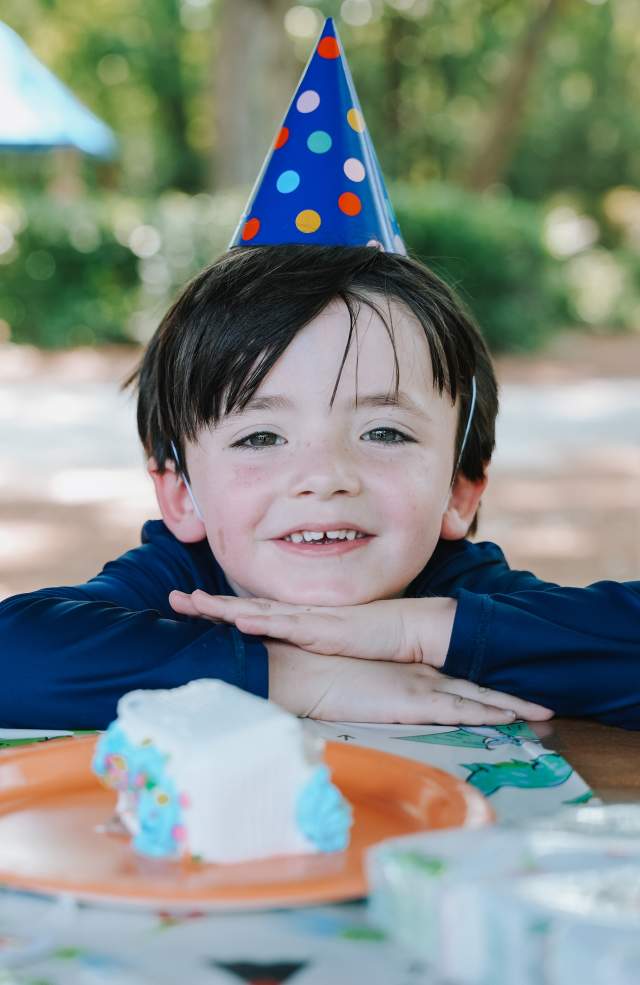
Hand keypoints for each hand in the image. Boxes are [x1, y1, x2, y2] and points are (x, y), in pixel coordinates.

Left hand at [169, 591, 453, 667]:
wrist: (408, 629)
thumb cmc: (374, 638)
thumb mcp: (334, 644)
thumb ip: (311, 644)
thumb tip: (292, 651)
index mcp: (298, 620)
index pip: (253, 612)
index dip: (222, 609)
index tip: (192, 606)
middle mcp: (298, 615)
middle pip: (246, 606)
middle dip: (210, 604)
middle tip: (175, 599)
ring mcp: (308, 619)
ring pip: (258, 610)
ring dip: (225, 607)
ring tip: (194, 603)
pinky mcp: (323, 629)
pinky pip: (286, 624)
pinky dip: (261, 620)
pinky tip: (239, 618)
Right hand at [266, 641, 552, 723]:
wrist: (298, 666)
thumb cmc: (315, 672)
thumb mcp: (350, 680)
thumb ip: (369, 685)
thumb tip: (375, 693)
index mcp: (407, 666)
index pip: (454, 673)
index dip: (485, 683)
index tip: (511, 690)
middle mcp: (420, 671)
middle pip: (475, 683)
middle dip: (511, 694)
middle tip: (545, 706)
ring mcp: (418, 684)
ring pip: (477, 696)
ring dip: (512, 705)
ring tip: (546, 715)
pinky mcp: (411, 701)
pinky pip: (459, 710)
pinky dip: (488, 714)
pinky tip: (513, 719)